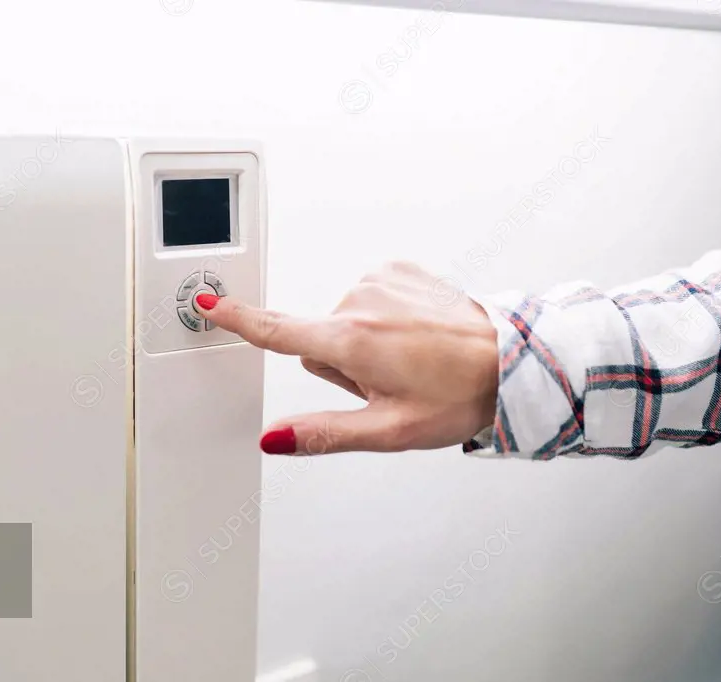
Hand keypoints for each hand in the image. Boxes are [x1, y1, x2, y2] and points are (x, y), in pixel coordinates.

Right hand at [194, 261, 498, 454]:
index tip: (209, 301)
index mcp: (352, 341)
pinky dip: (385, 318)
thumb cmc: (459, 395)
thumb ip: (323, 433)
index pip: (278, 331)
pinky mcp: (400, 269)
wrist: (511, 359)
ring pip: (344, 319)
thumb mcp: (389, 430)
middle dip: (341, 362)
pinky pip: (370, 298)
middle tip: (386, 381)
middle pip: (318, 338)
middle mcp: (361, 301)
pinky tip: (415, 335)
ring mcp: (382, 281)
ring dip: (366, 341)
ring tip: (409, 359)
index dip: (239, 320)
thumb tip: (274, 438)